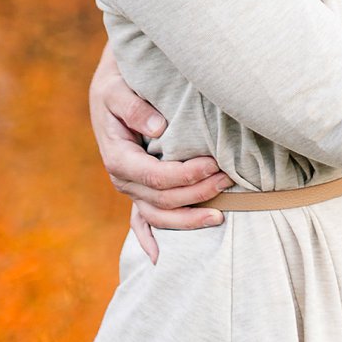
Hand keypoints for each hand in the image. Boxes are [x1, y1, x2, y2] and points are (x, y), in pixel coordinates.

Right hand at [90, 48, 231, 262]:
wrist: (112, 83)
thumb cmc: (117, 81)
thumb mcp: (117, 87)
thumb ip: (134, 107)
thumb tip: (157, 130)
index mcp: (117, 156)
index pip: (155, 177)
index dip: (186, 176)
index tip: (214, 164)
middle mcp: (121, 178)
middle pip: (162, 200)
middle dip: (197, 194)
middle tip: (229, 179)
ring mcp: (129, 188)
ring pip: (158, 216)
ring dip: (189, 219)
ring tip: (222, 214)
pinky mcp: (137, 189)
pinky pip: (142, 222)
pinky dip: (151, 241)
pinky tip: (163, 259)